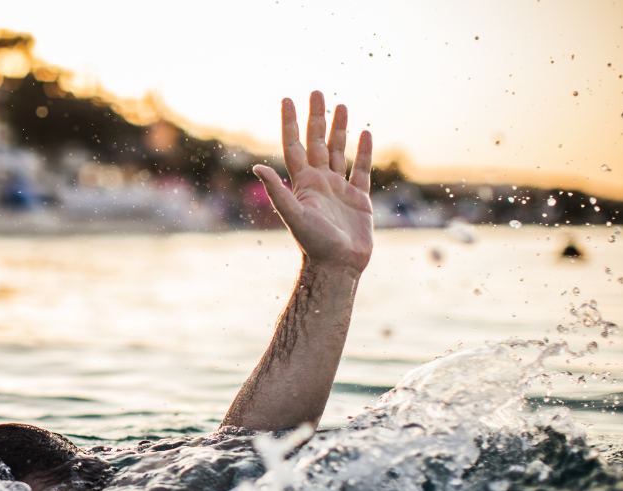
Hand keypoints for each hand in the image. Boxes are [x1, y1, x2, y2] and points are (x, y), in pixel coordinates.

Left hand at [253, 91, 373, 273]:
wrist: (338, 266)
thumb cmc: (314, 244)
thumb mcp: (293, 215)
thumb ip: (277, 190)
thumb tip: (256, 167)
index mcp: (302, 184)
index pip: (294, 145)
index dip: (290, 123)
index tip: (288, 98)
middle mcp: (319, 182)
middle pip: (317, 142)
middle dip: (317, 117)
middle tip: (316, 91)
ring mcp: (339, 189)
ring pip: (339, 151)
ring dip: (340, 129)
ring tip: (342, 105)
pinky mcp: (359, 198)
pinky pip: (362, 169)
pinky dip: (364, 151)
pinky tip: (366, 133)